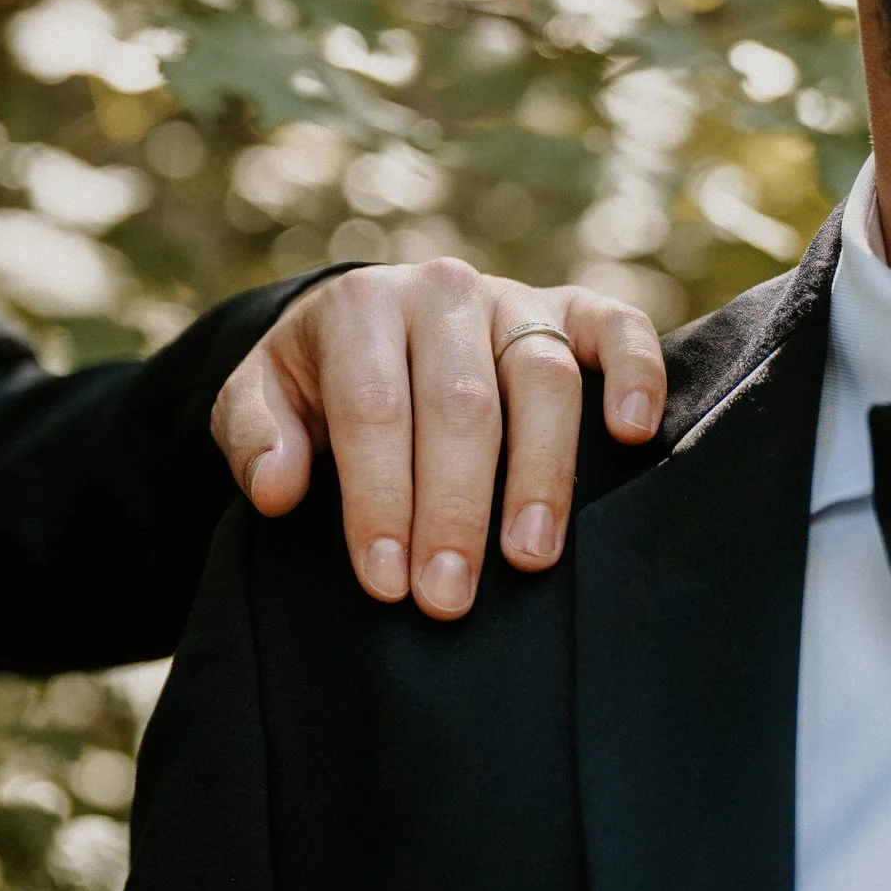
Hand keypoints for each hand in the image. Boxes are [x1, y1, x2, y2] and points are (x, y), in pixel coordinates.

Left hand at [211, 262, 664, 619]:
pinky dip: (636, 371)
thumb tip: (277, 487)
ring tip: (528, 558)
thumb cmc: (314, 382)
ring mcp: (512, 298)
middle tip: (448, 597)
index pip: (373, 410)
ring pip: (541, 378)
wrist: (365, 324)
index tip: (386, 581)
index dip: (379, 499)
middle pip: (459, 404)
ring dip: (540, 474)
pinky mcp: (572, 309)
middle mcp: (440, 293)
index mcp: (359, 308)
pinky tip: (633, 435)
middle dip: (454, 509)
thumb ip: (255, 437)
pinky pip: (618, 326)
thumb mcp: (257, 400)